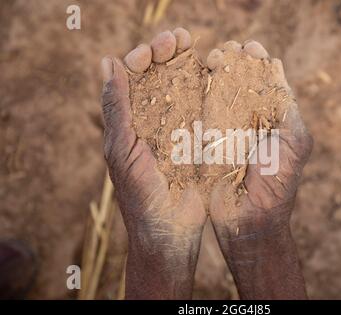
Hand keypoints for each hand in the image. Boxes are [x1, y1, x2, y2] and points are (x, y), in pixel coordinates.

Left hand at [100, 29, 205, 299]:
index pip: (132, 77)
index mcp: (129, 120)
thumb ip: (116, 108)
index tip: (156, 47)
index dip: (142, 56)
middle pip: (158, 76)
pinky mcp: (198, 141)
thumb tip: (106, 62)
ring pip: (181, 88)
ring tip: (196, 46)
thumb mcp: (122, 149)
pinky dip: (206, 89)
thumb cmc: (140, 193)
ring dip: (187, 64)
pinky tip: (213, 74)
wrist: (169, 229)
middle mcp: (151, 120)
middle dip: (166, 52)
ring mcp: (177, 129)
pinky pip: (202, 110)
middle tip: (180, 37)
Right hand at [207, 41, 312, 299]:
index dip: (255, 61)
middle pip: (237, 82)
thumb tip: (277, 67)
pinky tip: (192, 80)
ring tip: (211, 59)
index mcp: (271, 118)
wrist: (250, 221)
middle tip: (224, 52)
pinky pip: (198, 115)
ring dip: (212, 73)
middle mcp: (247, 121)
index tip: (247, 48)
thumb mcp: (295, 142)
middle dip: (231, 62)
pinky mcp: (203, 144)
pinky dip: (195, 96)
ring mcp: (223, 131)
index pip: (263, 80)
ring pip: (216, 94)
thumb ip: (289, 108)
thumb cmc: (277, 183)